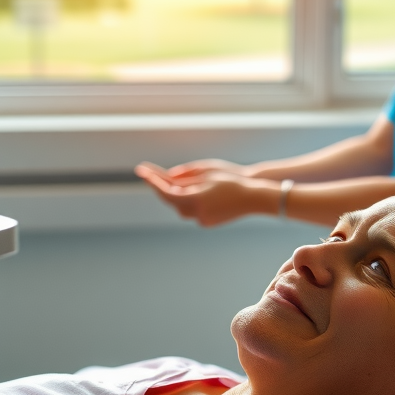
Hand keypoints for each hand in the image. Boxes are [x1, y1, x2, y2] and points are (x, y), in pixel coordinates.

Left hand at [135, 162, 274, 226]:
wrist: (253, 198)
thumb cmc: (232, 181)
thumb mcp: (207, 173)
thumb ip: (185, 177)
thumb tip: (169, 179)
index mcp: (195, 199)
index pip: (166, 191)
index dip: (153, 181)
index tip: (142, 171)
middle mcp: (196, 213)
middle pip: (171, 201)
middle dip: (162, 189)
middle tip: (151, 175)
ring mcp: (202, 220)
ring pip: (180, 208)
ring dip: (175, 196)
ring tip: (168, 183)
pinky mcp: (208, 223)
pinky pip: (192, 212)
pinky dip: (187, 202)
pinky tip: (187, 193)